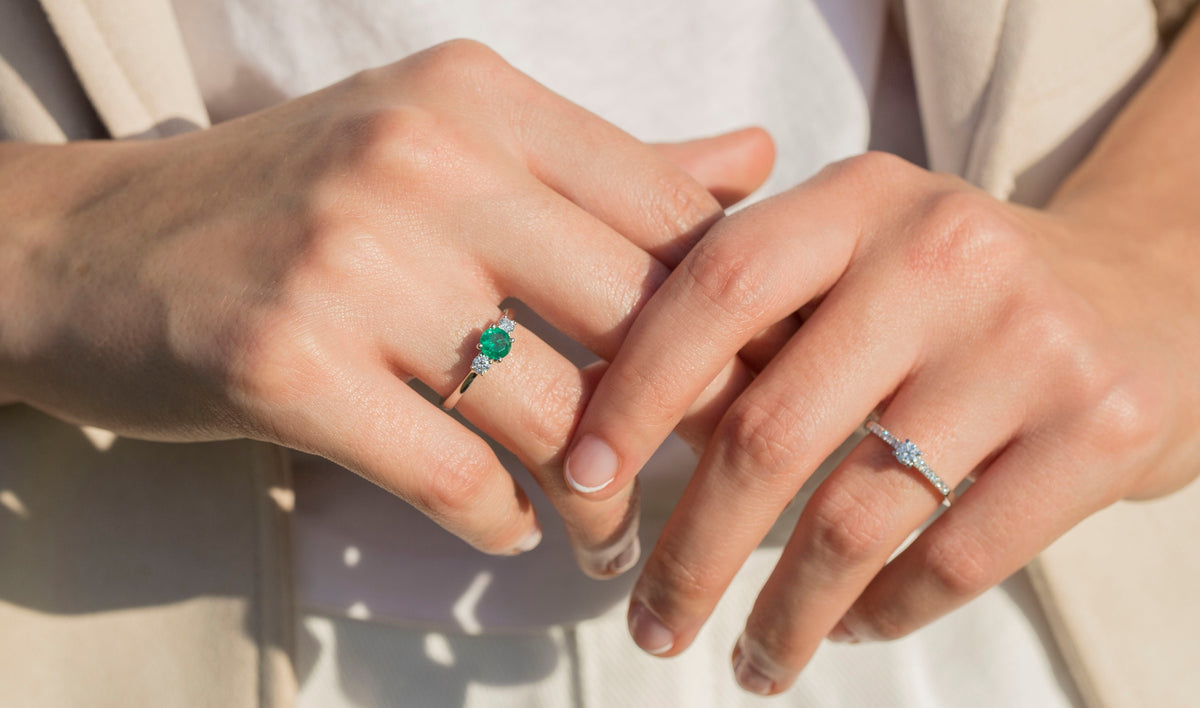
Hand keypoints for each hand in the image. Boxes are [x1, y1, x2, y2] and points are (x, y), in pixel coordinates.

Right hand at [0, 39, 773, 573]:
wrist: (96, 247)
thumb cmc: (296, 197)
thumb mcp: (448, 142)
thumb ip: (605, 166)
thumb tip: (754, 159)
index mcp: (479, 98)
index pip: (668, 211)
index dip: (734, 314)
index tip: (756, 382)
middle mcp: (421, 161)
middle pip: (634, 315)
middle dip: (689, 420)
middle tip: (708, 476)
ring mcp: (350, 260)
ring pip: (554, 413)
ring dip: (602, 501)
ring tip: (610, 534)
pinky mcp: (285, 362)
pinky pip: (454, 474)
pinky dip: (501, 521)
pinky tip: (512, 527)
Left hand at [566, 150, 1199, 690]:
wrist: (1149, 288)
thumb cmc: (955, 287)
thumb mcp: (859, 243)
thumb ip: (751, 298)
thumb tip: (601, 409)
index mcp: (858, 199)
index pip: (715, 290)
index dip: (633, 391)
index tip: (582, 480)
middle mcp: (941, 255)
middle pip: (769, 430)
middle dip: (693, 551)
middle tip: (653, 623)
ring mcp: (1027, 341)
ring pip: (857, 517)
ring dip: (784, 614)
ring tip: (749, 662)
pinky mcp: (1100, 427)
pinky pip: (956, 558)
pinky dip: (884, 611)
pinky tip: (851, 626)